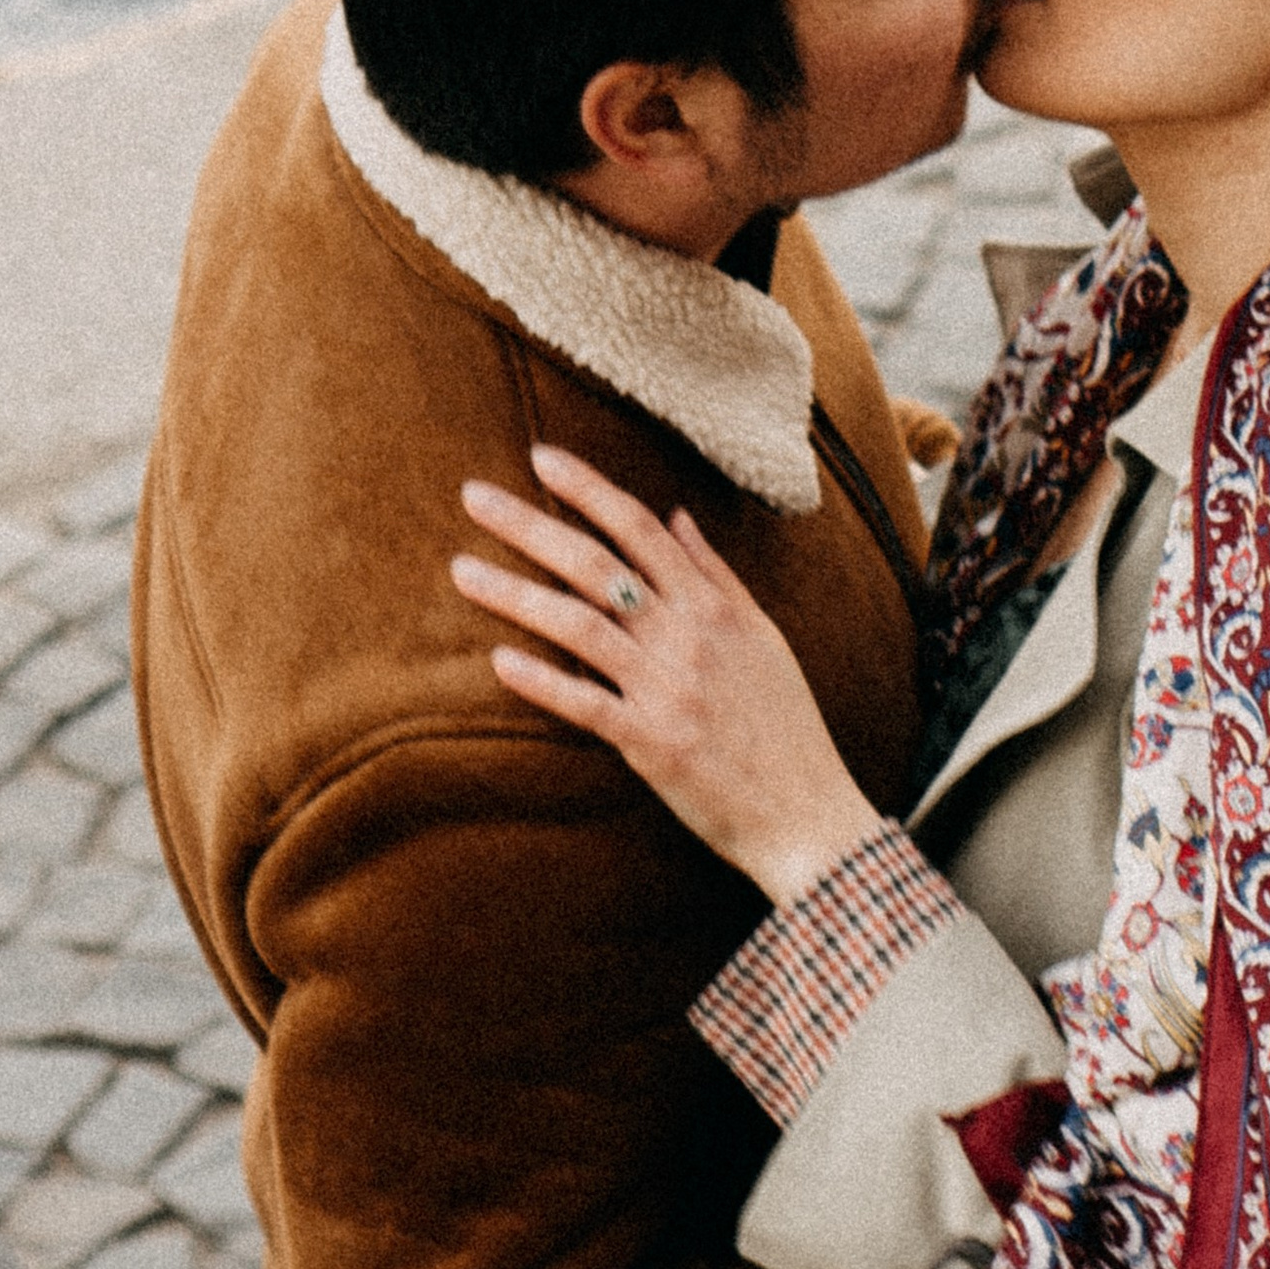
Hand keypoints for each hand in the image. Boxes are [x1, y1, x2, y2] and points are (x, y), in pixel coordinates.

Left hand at [452, 447, 888, 907]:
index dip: (588, 488)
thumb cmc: (787, 725)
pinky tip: (499, 660)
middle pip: (596, 564)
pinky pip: (587, 704)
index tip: (541, 458)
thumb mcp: (763, 636)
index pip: (640, 527)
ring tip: (462, 570)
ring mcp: (666, 688)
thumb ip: (716, 574)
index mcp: (713, 606)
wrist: (808, 811)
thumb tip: (677, 516)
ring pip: (579, 625)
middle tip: (474, 495)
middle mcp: (686, 636)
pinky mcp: (651, 743)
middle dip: (531, 525)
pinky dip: (543, 680)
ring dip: (516, 594)